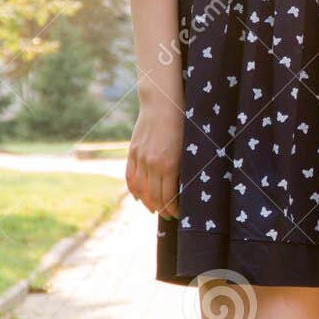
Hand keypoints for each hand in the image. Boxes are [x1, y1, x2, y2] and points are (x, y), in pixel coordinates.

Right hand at [126, 98, 183, 218]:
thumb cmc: (182, 122)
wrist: (162, 102)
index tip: (179, 214)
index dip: (173, 209)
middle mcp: (152, 164)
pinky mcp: (133, 152)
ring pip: (140, 190)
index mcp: (169, 164)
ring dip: (147, 202)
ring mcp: (140, 158)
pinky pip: (130, 177)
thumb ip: (183, 168)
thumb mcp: (188, 147)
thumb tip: (183, 188)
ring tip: (155, 209)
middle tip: (169, 216)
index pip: (168, 197)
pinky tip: (139, 197)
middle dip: (162, 209)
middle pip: (154, 197)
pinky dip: (134, 190)